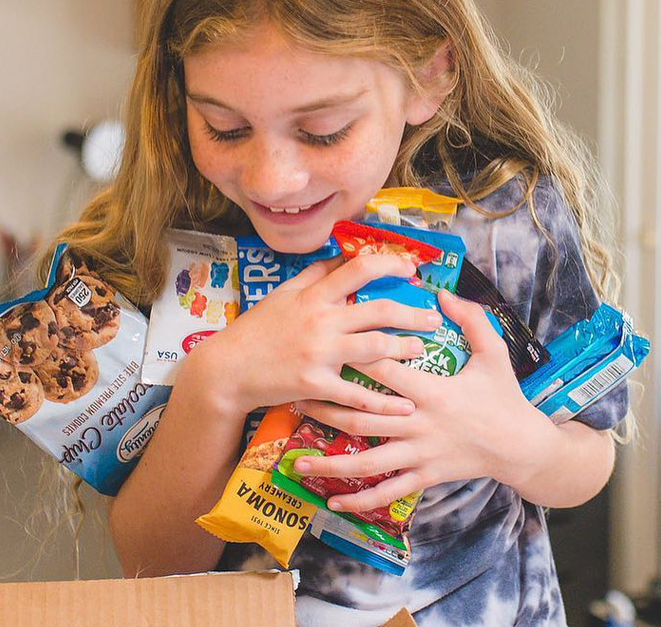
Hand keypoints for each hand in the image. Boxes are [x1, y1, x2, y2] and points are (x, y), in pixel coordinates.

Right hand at [180, 253, 442, 417]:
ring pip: (374, 348)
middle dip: (412, 313)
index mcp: (313, 296)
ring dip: (405, 349)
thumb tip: (339, 254)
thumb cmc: (256, 330)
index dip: (390, 263)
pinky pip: (355, 393)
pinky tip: (401, 405)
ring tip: (421, 350)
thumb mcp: (281, 295)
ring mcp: (318, 353)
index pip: (358, 269)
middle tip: (434, 318)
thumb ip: (313, 274)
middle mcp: (319, 320)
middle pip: (378, 310)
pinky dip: (381, 402)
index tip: (411, 266)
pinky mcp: (314, 384)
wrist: (227, 369)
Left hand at [289, 289, 556, 511]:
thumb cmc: (505, 396)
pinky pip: (387, 492)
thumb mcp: (495, 352)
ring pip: (366, 461)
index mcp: (432, 390)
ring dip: (329, 463)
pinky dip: (359, 501)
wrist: (521, 446)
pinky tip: (332, 502)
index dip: (351, 358)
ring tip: (297, 462)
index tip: (323, 347)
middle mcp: (419, 424)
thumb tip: (444, 293)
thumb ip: (471, 319)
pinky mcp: (424, 477)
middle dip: (325, 409)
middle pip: (361, 417)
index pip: (384, 371)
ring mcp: (420, 454)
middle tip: (294, 398)